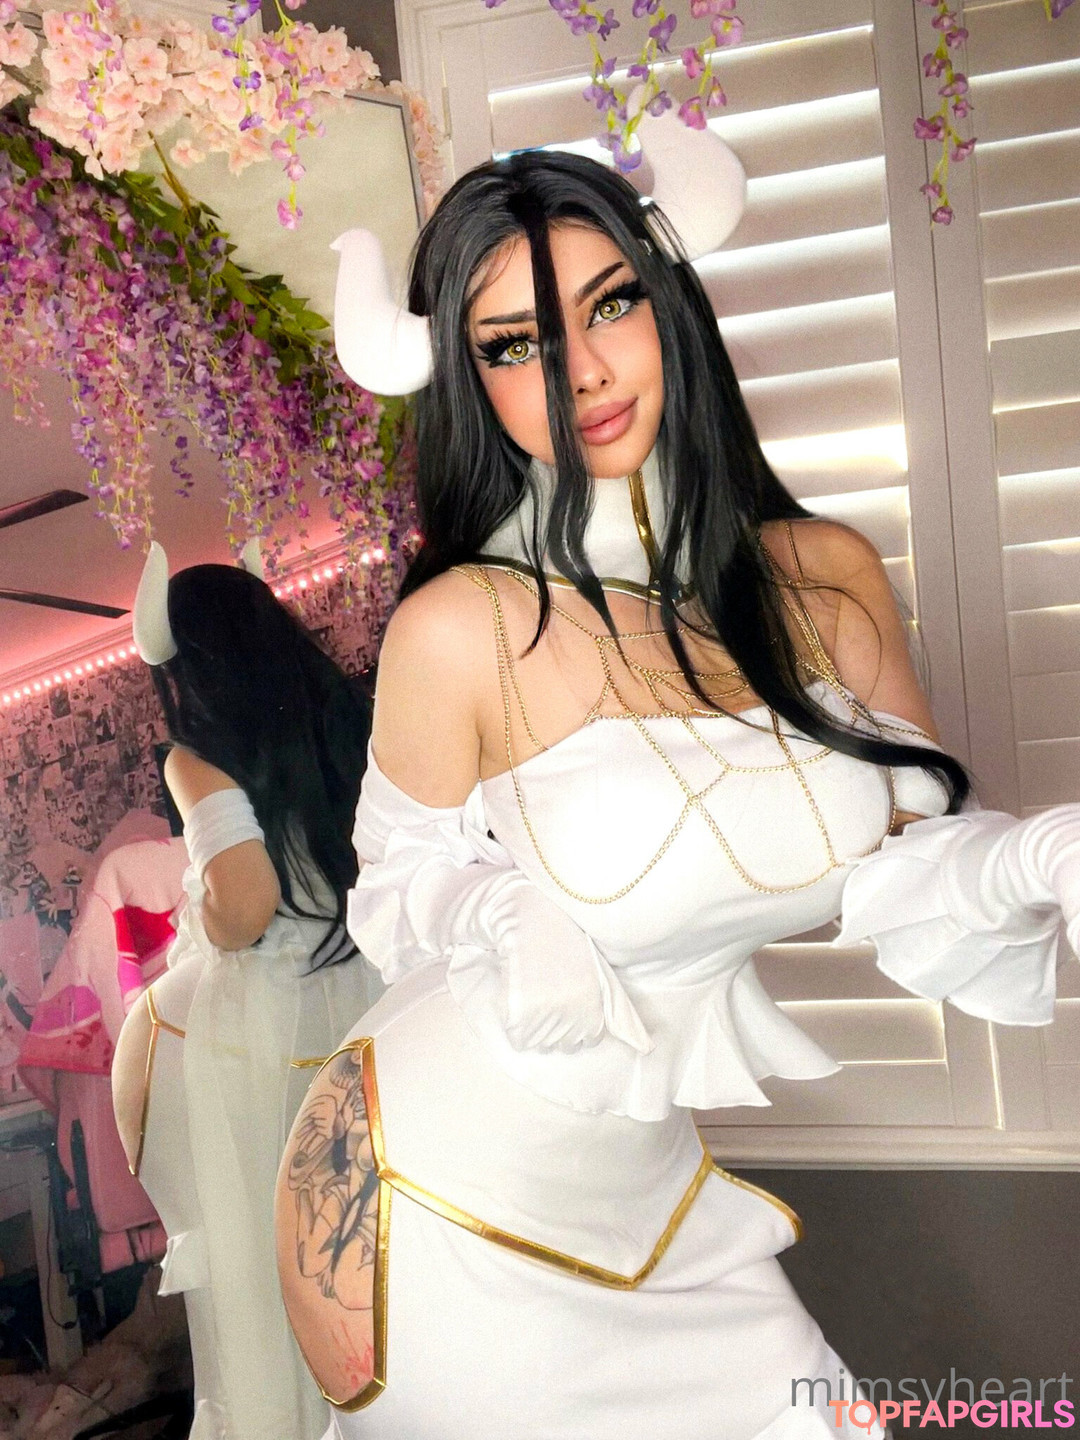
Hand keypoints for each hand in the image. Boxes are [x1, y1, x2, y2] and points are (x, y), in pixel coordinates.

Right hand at [491, 884, 607, 1053]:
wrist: (532, 922)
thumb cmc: (567, 943)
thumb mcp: (601, 976)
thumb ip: (619, 1013)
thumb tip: (647, 1048)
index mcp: (594, 1014)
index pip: (589, 1040)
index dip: (578, 1021)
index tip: (569, 1001)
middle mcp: (572, 1025)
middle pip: (566, 1045)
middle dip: (559, 1026)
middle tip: (550, 996)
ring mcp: (544, 1025)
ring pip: (541, 1043)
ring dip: (537, 1027)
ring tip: (535, 995)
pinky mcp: (518, 1023)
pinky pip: (518, 1039)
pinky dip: (516, 1025)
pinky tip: (520, 999)